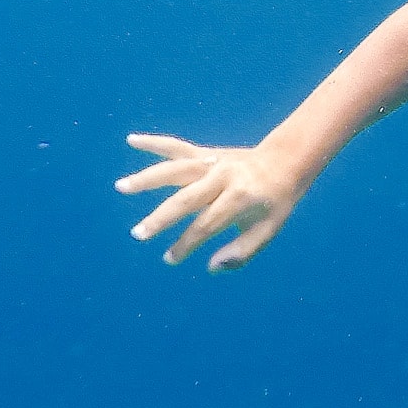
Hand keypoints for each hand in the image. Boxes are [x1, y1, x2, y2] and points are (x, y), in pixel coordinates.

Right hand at [114, 133, 311, 270]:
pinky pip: (178, 147)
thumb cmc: (275, 202)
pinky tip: (132, 140)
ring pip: (176, 169)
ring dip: (147, 178)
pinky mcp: (206, 153)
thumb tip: (210, 267)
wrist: (285, 161)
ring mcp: (213, 162)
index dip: (187, 244)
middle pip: (186, 198)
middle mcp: (223, 176)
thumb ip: (241, 252)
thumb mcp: (269, 230)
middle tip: (138, 234)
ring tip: (121, 187)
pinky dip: (155, 143)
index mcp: (240, 197)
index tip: (169, 259)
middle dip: (161, 218)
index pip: (206, 225)